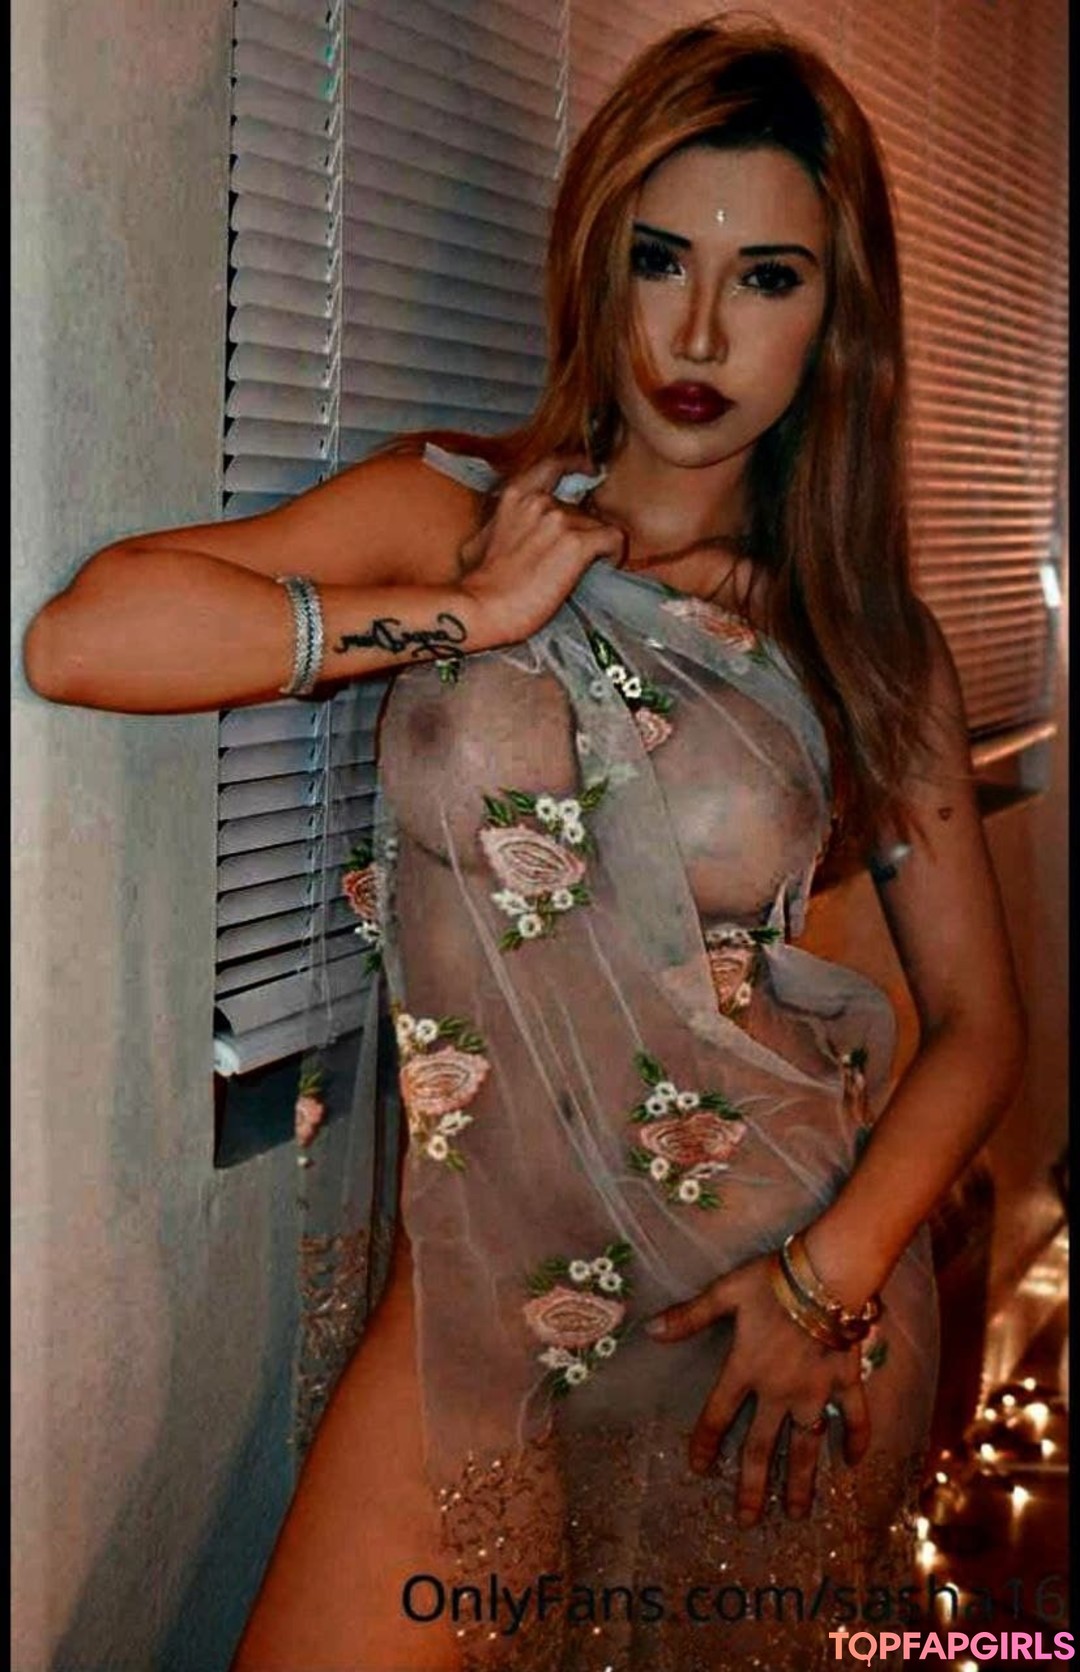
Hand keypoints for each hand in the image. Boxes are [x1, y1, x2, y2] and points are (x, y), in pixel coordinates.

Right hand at [455, 453, 624, 646]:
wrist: (484, 607)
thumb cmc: (481, 584)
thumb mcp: (480, 541)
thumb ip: (499, 526)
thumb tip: (503, 531)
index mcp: (515, 497)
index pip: (552, 464)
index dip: (576, 464)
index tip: (590, 470)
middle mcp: (539, 502)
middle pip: (580, 508)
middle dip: (582, 530)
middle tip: (576, 555)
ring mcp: (559, 521)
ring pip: (596, 525)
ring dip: (595, 545)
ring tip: (584, 567)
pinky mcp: (577, 544)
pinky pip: (613, 538)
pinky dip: (614, 552)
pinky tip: (607, 563)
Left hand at [646, 1253, 869, 1524]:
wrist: (828, 1274)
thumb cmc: (773, 1280)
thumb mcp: (726, 1292)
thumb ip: (691, 1315)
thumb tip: (651, 1330)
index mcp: (745, 1369)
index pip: (718, 1415)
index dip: (704, 1442)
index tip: (699, 1468)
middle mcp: (778, 1390)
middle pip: (761, 1447)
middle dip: (752, 1485)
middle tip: (746, 1521)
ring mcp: (815, 1391)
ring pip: (806, 1446)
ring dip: (800, 1482)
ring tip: (796, 1514)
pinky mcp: (846, 1381)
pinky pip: (854, 1418)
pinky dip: (855, 1440)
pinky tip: (852, 1465)